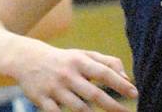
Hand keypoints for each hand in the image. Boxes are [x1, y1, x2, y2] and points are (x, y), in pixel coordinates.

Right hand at [14, 38, 136, 111]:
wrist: (26, 59)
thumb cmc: (64, 60)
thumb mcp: (84, 55)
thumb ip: (107, 63)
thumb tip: (127, 78)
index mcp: (80, 61)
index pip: (104, 72)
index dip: (120, 83)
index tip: (135, 93)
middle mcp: (68, 75)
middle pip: (93, 94)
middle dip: (112, 106)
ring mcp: (54, 88)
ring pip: (78, 108)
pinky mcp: (42, 100)